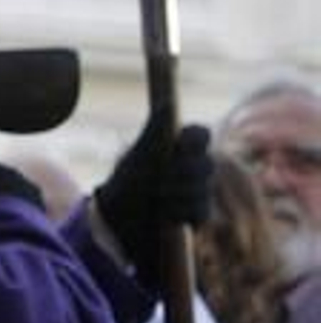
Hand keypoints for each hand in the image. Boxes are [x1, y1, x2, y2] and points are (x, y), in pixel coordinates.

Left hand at [94, 110, 211, 287]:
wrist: (116, 220)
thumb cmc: (126, 183)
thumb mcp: (137, 157)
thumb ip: (154, 131)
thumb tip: (167, 103)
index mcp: (178, 148)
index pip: (201, 134)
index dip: (195, 139)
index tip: (181, 147)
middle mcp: (191, 167)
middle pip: (208, 163)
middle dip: (184, 174)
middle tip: (162, 181)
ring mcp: (197, 192)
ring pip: (205, 190)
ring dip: (179, 195)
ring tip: (158, 198)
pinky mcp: (197, 215)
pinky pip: (203, 212)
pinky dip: (183, 213)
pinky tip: (168, 214)